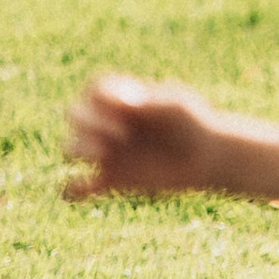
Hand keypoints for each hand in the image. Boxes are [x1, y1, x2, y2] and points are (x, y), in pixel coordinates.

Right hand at [64, 74, 225, 200]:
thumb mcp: (177, 107)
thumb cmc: (193, 125)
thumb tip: (123, 101)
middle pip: (75, 114)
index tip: (129, 103)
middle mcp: (108, 123)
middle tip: (121, 133)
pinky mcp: (110, 180)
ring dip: (78, 148)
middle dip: (88, 120)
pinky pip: (76, 188)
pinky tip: (86, 186)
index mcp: (122, 99)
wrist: (207, 158)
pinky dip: (72, 189)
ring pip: (71, 147)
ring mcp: (106, 151)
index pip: (95, 88)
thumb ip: (150, 101)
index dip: (103, 94)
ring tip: (102, 153)